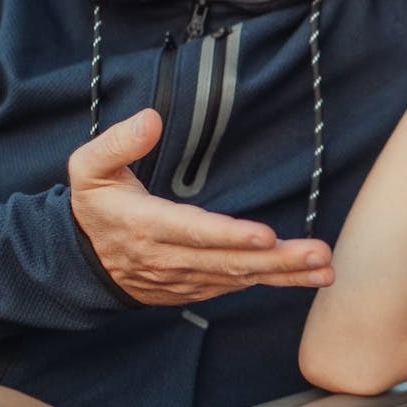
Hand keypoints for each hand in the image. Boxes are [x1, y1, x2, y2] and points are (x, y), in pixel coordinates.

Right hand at [69, 109, 332, 304]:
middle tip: (317, 254)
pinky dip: (273, 283)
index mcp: (145, 226)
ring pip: (240, 276)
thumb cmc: (95, 207)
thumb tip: (150, 119)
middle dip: (276, 260)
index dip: (230, 236)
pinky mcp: (197, 287)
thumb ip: (117, 144)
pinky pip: (238, 286)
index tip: (266, 236)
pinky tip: (307, 277)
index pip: (193, 232)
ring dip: (285, 274)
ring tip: (324, 268)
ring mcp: (185, 277)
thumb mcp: (88, 169)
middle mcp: (169, 257)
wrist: (81, 264)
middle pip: (228, 261)